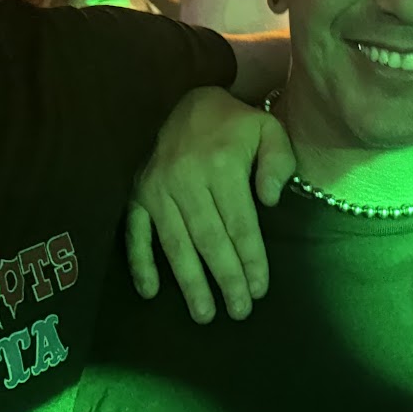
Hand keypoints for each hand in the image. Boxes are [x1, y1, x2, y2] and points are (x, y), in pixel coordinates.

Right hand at [127, 87, 294, 322]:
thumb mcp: (266, 128)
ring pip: (176, 243)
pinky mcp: (136, 193)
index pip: (240, 223)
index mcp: (221, 165)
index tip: (260, 289)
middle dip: (226, 278)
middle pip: (209, 239)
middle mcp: (187, 180)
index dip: (250, 259)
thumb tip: (271, 201)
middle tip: (239, 311)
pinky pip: (135, 233)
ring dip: (189, 281)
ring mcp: (157, 188)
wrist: (181, 97)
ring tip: (204, 314)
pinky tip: (150, 292)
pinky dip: (140, 263)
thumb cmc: (232, 122)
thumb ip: (278, 161)